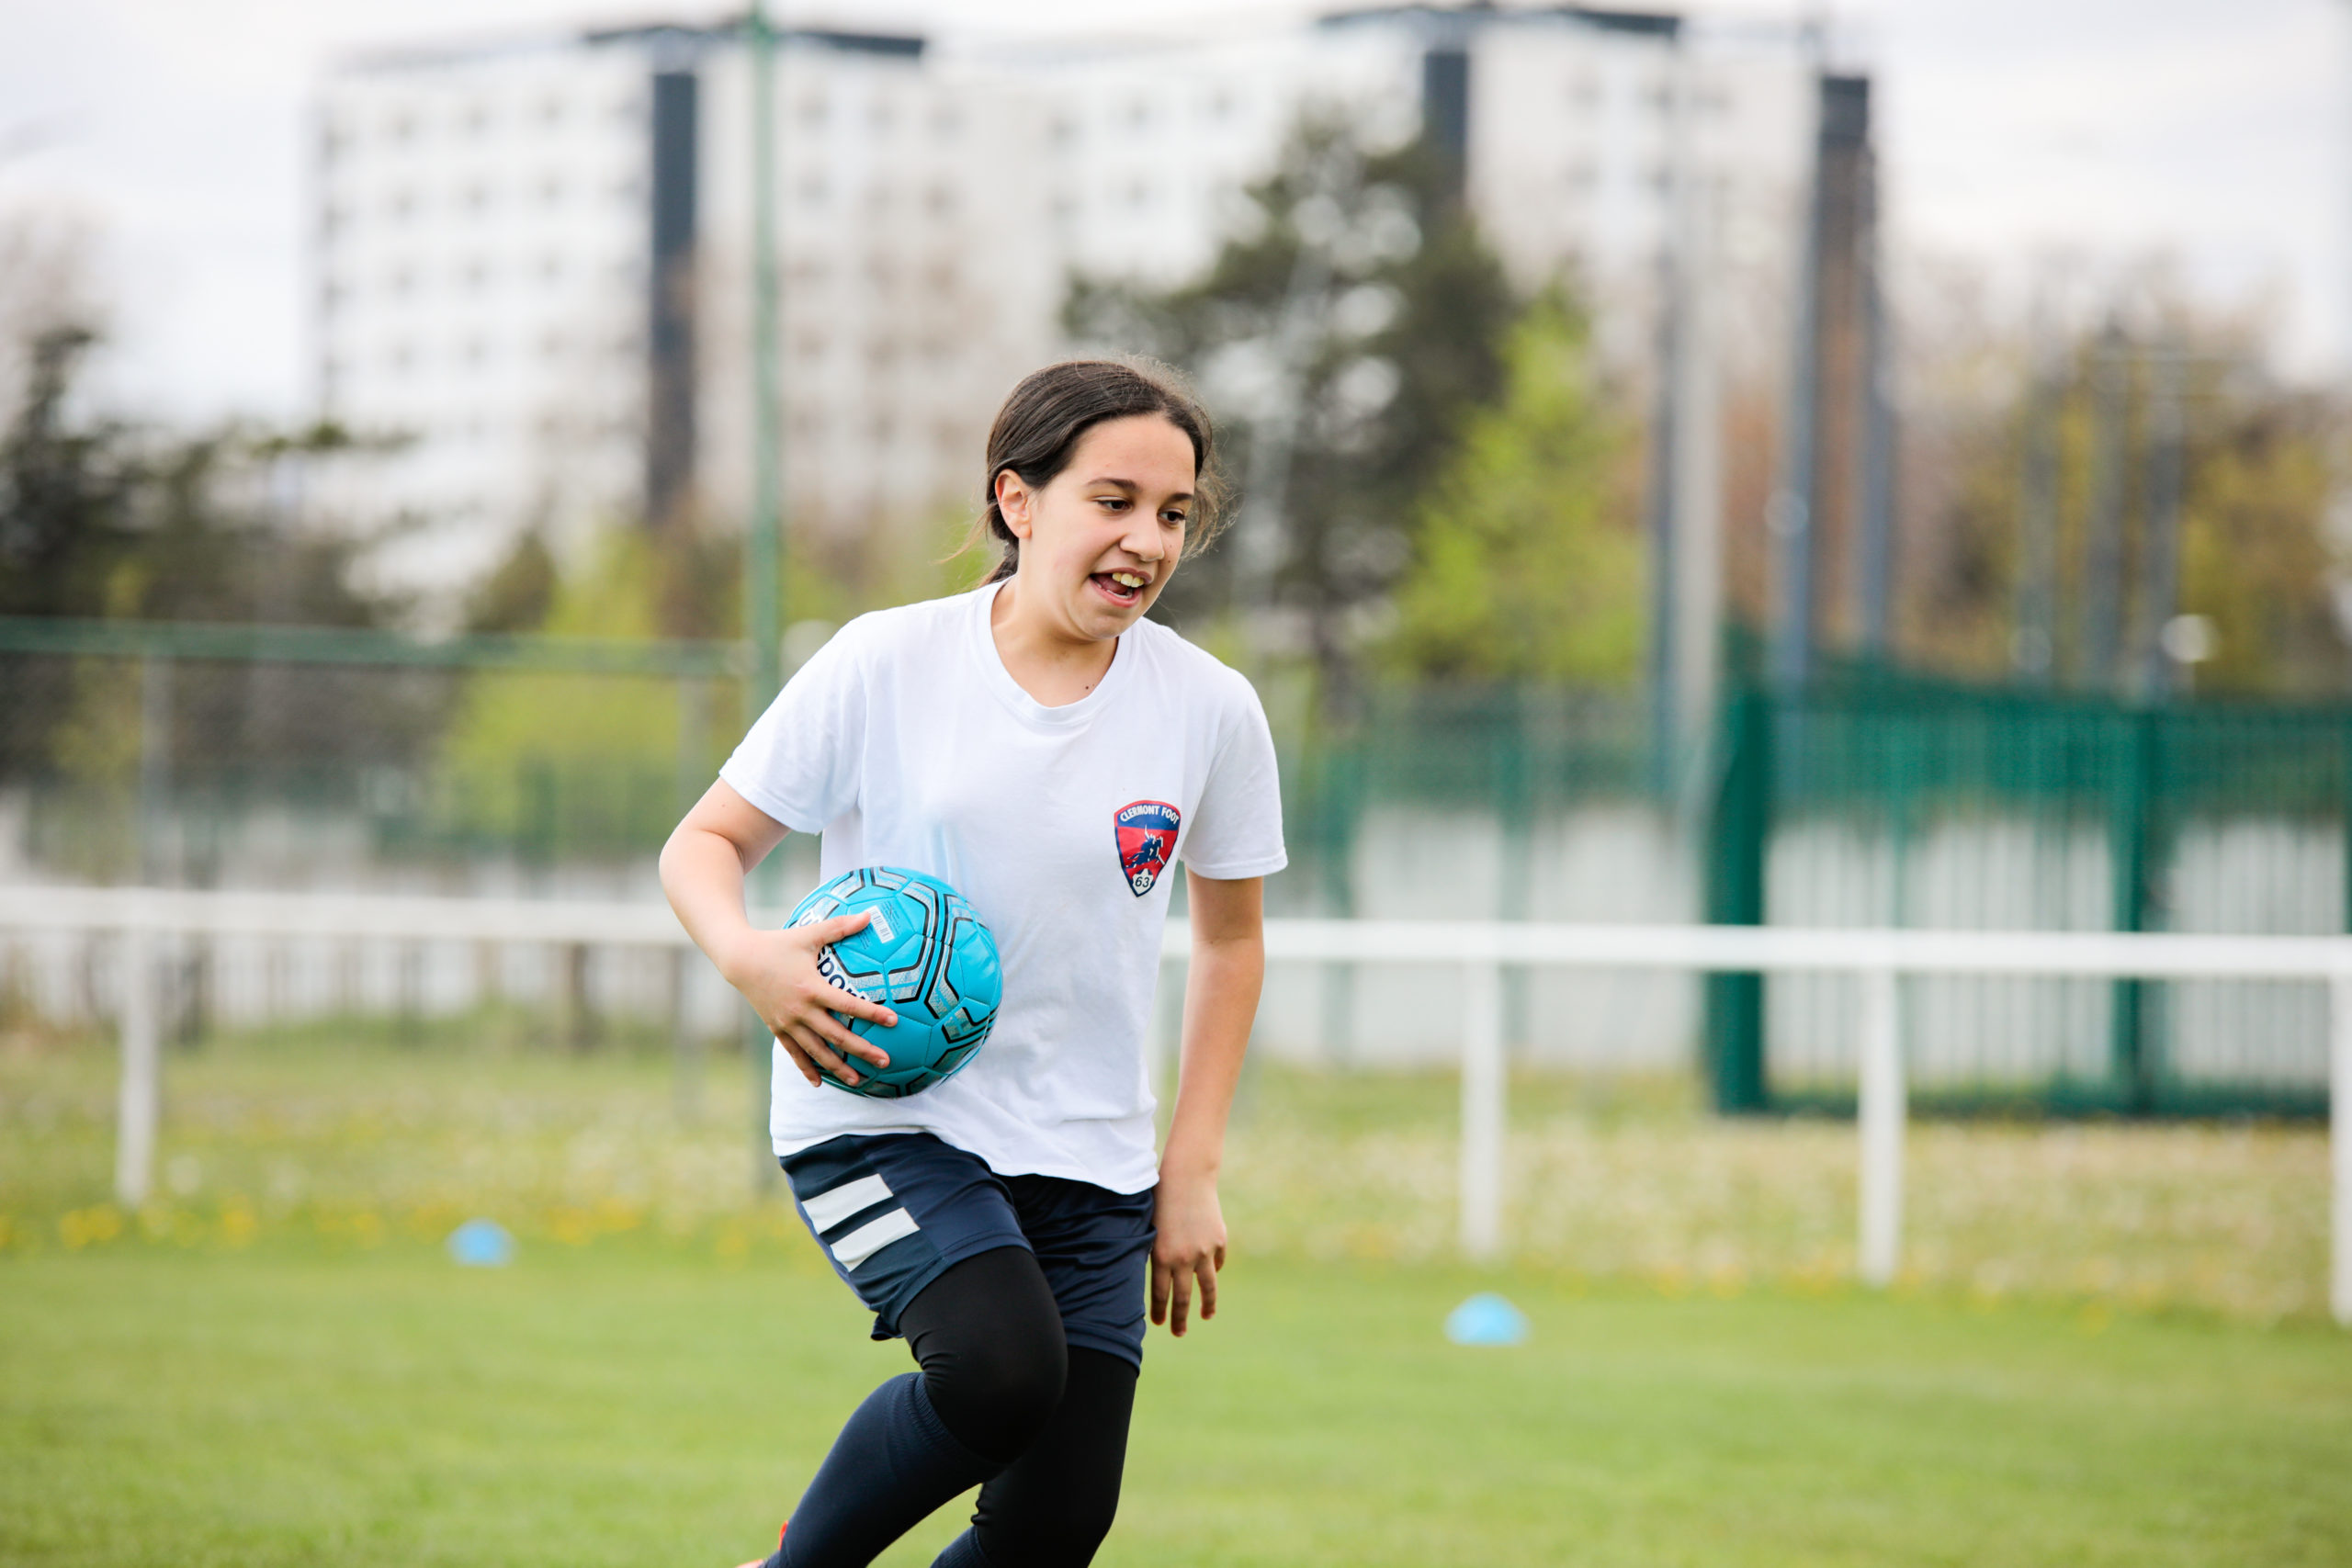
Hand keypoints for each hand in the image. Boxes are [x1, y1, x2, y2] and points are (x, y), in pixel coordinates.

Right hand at [724, 911, 898, 1087]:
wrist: (740, 960)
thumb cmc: (778, 944)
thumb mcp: (809, 934)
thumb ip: (840, 927)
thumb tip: (869, 915)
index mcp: (812, 988)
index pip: (848, 1005)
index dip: (872, 1014)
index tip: (894, 1021)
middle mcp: (800, 1011)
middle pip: (837, 1036)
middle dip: (862, 1050)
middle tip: (885, 1061)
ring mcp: (787, 1023)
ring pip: (817, 1051)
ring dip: (838, 1067)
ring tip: (859, 1081)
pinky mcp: (777, 1029)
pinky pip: (794, 1054)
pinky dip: (807, 1069)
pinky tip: (820, 1083)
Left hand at [1150, 1169, 1225, 1336]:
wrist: (1187, 1176)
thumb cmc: (1161, 1198)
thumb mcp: (1151, 1229)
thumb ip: (1157, 1254)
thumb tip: (1161, 1279)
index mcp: (1161, 1256)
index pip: (1160, 1294)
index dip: (1160, 1311)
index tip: (1159, 1323)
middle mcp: (1183, 1258)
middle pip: (1182, 1298)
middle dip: (1179, 1319)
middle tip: (1179, 1332)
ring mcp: (1204, 1251)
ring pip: (1207, 1288)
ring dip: (1206, 1306)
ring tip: (1206, 1316)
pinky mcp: (1219, 1241)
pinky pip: (1216, 1262)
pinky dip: (1213, 1269)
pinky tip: (1210, 1275)